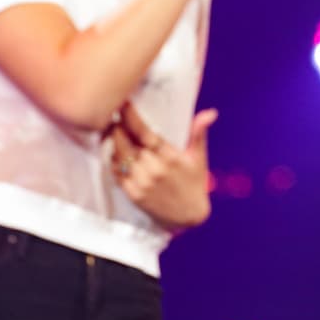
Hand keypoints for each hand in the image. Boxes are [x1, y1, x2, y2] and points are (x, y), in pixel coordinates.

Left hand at [109, 102, 217, 233]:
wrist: (188, 216)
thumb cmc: (195, 183)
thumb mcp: (199, 157)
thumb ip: (198, 132)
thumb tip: (210, 113)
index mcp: (170, 157)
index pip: (145, 133)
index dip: (131, 117)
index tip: (123, 104)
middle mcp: (154, 170)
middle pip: (126, 143)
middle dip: (116, 126)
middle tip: (111, 113)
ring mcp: (142, 183)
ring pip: (118, 157)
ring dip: (111, 141)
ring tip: (109, 128)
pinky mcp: (133, 194)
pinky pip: (116, 173)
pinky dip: (112, 159)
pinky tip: (112, 150)